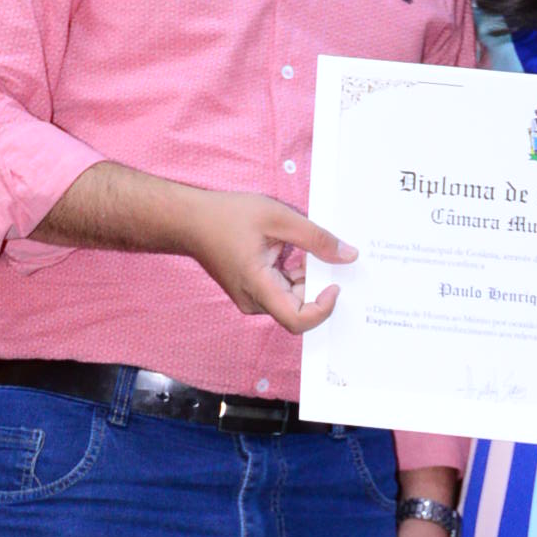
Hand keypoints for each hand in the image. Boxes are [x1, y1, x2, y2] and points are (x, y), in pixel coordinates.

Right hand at [180, 189, 353, 335]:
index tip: (335, 284)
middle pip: (298, 307)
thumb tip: (348, 255)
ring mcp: (250, 298)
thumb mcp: (278, 218)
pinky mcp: (250, 291)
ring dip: (303, 275)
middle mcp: (253, 301)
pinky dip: (291, 273)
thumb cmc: (226, 216)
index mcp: (258, 287)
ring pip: (290, 298)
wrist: (188, 221)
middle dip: (314, 282)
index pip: (298, 320)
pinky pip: (280, 290)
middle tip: (316, 251)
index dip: (323, 309)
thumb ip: (315, 238)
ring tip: (296, 245)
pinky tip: (286, 249)